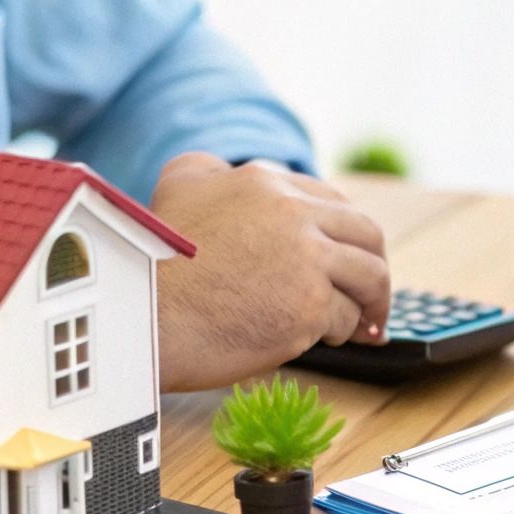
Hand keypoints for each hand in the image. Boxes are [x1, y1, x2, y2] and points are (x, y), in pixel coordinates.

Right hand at [150, 154, 391, 390]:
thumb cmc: (152, 265)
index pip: (332, 202)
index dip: (346, 236)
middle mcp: (292, 211)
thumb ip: (208, 171)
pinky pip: (348, 318)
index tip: (349, 259)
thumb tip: (226, 171)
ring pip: (368, 276)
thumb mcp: (174, 188)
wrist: (137, 320)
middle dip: (376, 266)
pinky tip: (323, 342)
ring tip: (359, 327)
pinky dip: (341, 332)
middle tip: (373, 297)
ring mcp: (306, 258)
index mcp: (265, 182)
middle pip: (366, 233)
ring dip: (368, 303)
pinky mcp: (309, 305)